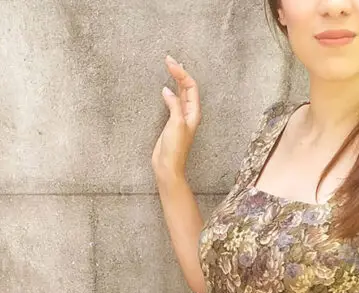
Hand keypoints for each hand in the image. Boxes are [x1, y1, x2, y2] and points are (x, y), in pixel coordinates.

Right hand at [151, 54, 200, 184]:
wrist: (167, 167)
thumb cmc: (175, 150)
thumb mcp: (176, 124)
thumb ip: (174, 105)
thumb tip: (168, 90)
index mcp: (193, 113)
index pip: (191, 87)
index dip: (181, 73)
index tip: (170, 63)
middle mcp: (189, 114)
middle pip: (187, 88)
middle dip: (178, 73)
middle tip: (168, 59)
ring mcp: (180, 118)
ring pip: (180, 94)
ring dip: (175, 80)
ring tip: (169, 67)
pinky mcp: (171, 123)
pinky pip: (172, 102)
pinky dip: (169, 92)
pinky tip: (164, 88)